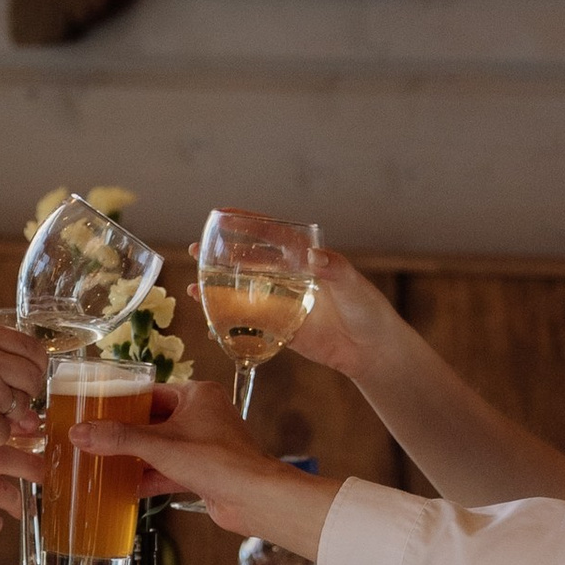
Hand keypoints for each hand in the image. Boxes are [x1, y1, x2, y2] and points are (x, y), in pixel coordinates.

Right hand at [69, 384, 339, 549]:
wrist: (253, 497)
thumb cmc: (216, 460)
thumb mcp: (159, 445)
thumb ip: (118, 438)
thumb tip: (80, 434)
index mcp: (196, 395)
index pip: (150, 392)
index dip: (122, 402)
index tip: (96, 411)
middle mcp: (203, 415)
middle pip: (153, 421)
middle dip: (125, 433)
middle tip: (94, 438)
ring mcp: (205, 444)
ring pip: (161, 447)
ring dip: (136, 458)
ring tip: (103, 463)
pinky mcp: (205, 471)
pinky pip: (170, 469)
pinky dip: (150, 477)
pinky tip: (126, 487)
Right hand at [200, 241, 392, 384]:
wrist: (372, 351)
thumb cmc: (368, 311)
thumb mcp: (353, 285)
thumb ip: (335, 269)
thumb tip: (313, 256)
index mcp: (306, 260)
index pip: (273, 235)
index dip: (248, 223)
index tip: (223, 213)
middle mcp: (289, 278)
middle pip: (249, 262)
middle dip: (221, 255)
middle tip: (196, 249)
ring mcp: (282, 303)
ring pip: (244, 291)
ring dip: (217, 288)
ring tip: (192, 285)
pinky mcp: (280, 329)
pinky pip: (249, 324)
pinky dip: (228, 322)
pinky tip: (208, 322)